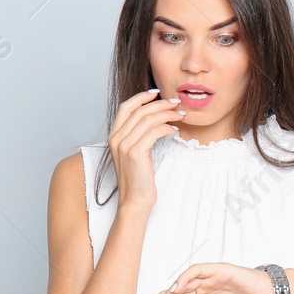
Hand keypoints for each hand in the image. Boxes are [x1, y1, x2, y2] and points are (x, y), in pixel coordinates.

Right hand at [108, 88, 184, 210]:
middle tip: (176, 103)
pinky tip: (174, 130)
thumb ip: (138, 135)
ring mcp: (124, 145)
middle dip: (160, 103)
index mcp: (113, 136)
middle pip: (139, 110)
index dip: (141, 97)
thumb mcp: (135, 152)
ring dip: (167, 114)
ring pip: (147, 119)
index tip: (157, 93)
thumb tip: (156, 116)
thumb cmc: (138, 178)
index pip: (126, 107)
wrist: (134, 200)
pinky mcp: (135, 153)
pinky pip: (154, 131)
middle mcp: (116, 138)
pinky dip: (166, 127)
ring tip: (180, 115)